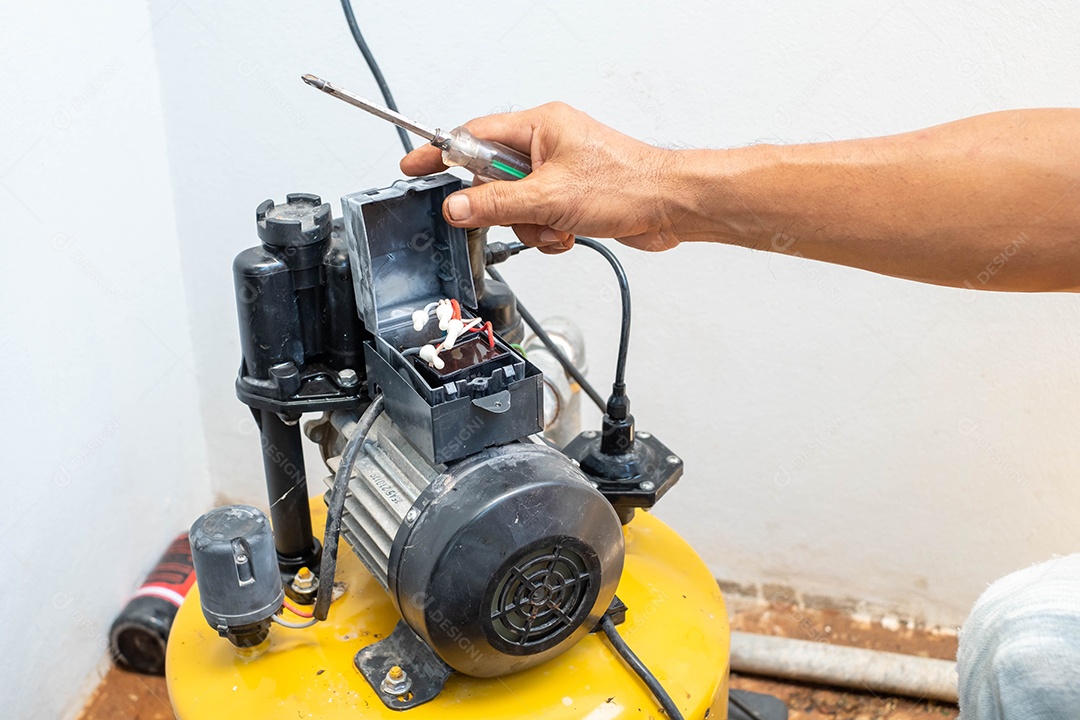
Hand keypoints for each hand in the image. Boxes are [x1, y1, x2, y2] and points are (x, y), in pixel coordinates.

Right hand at [400, 102, 681, 253]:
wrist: (669, 207)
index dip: (441, 155)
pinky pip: (537, 218)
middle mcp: (546, 145)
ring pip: (514, 206)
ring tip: (557, 226)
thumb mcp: (549, 197)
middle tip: (520, 214)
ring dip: (530, 226)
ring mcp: (558, 172)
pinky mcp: (569, 198)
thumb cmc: (627, 185)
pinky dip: (548, 233)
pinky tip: (569, 234)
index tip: (414, 168)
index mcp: (539, 126)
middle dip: (504, 207)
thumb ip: (495, 203)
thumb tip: (457, 206)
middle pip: (492, 178)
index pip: (473, 137)